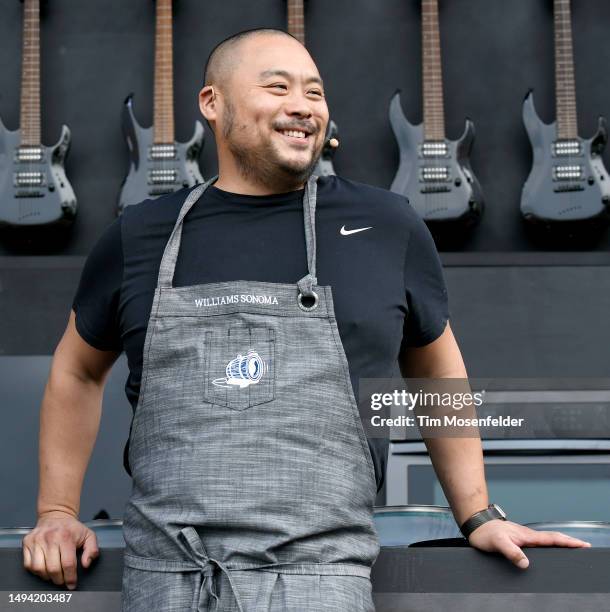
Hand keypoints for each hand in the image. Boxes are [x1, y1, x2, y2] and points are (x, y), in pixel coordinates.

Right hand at [22, 511, 99, 589]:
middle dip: (59, 579)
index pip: (68, 563)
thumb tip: (86, 564)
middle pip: (53, 569)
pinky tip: (44, 568)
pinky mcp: (27, 542)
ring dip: (47, 576)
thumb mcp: (88, 535)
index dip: (70, 577)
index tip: (72, 584)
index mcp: (66, 536)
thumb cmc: (72, 528)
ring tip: (54, 574)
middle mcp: (50, 537)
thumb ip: (92, 550)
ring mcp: (37, 540)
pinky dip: (36, 571)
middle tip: (63, 580)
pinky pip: (29, 565)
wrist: (56, 515)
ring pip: (39, 569)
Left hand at [467, 519, 590, 568]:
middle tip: (583, 546)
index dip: (568, 542)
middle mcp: (527, 535)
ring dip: (559, 541)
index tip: (582, 544)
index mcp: (527, 535)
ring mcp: (523, 536)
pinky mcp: (517, 538)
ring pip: (545, 539)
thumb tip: (526, 564)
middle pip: (552, 538)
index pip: (552, 539)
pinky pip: (537, 541)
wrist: (476, 524)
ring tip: (571, 546)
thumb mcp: (498, 543)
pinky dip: (547, 543)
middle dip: (568, 541)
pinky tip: (547, 548)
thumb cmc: (485, 533)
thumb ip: (512, 552)